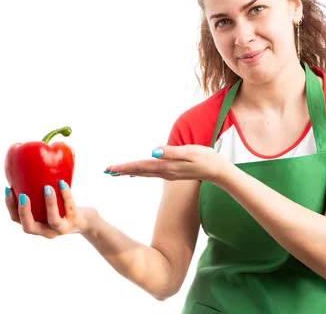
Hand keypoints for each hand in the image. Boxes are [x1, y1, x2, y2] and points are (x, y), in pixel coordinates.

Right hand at [5, 182, 95, 238]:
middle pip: (29, 227)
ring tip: (47, 188)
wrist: (85, 221)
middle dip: (24, 212)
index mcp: (35, 225)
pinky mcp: (75, 221)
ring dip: (49, 203)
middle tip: (22, 195)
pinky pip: (70, 207)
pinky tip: (62, 183)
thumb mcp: (46, 203)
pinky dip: (66, 195)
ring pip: (53, 220)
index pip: (17, 219)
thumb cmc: (60, 208)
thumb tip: (24, 166)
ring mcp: (61, 228)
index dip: (10, 206)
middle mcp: (46, 231)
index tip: (8, 189)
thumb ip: (35, 193)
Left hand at [105, 145, 231, 183]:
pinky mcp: (172, 173)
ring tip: (116, 172)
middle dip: (122, 171)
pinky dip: (140, 172)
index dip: (124, 167)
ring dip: (129, 172)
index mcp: (166, 166)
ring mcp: (168, 174)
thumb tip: (153, 151)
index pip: (140, 166)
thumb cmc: (206, 159)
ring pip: (144, 173)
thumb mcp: (190, 152)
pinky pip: (151, 173)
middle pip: (139, 171)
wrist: (219, 172)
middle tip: (106, 171)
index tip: (110, 169)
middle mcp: (165, 172)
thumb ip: (171, 152)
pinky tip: (136, 173)